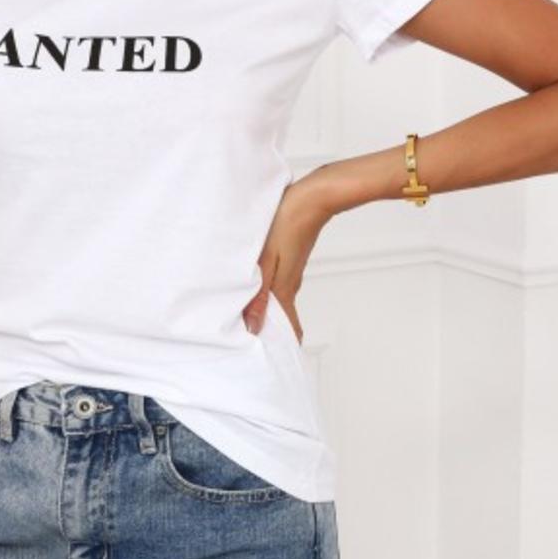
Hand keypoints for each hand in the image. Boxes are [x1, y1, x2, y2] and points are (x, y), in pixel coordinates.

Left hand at [242, 167, 335, 342]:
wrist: (311, 199)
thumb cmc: (286, 223)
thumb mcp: (264, 260)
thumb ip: (258, 295)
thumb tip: (253, 327)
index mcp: (285, 289)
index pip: (289, 329)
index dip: (282, 346)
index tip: (272, 360)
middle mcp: (291, 284)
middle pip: (283, 318)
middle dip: (271, 332)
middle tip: (251, 344)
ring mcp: (292, 272)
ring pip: (280, 300)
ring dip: (266, 312)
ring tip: (246, 319)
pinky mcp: (290, 261)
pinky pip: (279, 285)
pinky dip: (268, 295)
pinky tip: (254, 289)